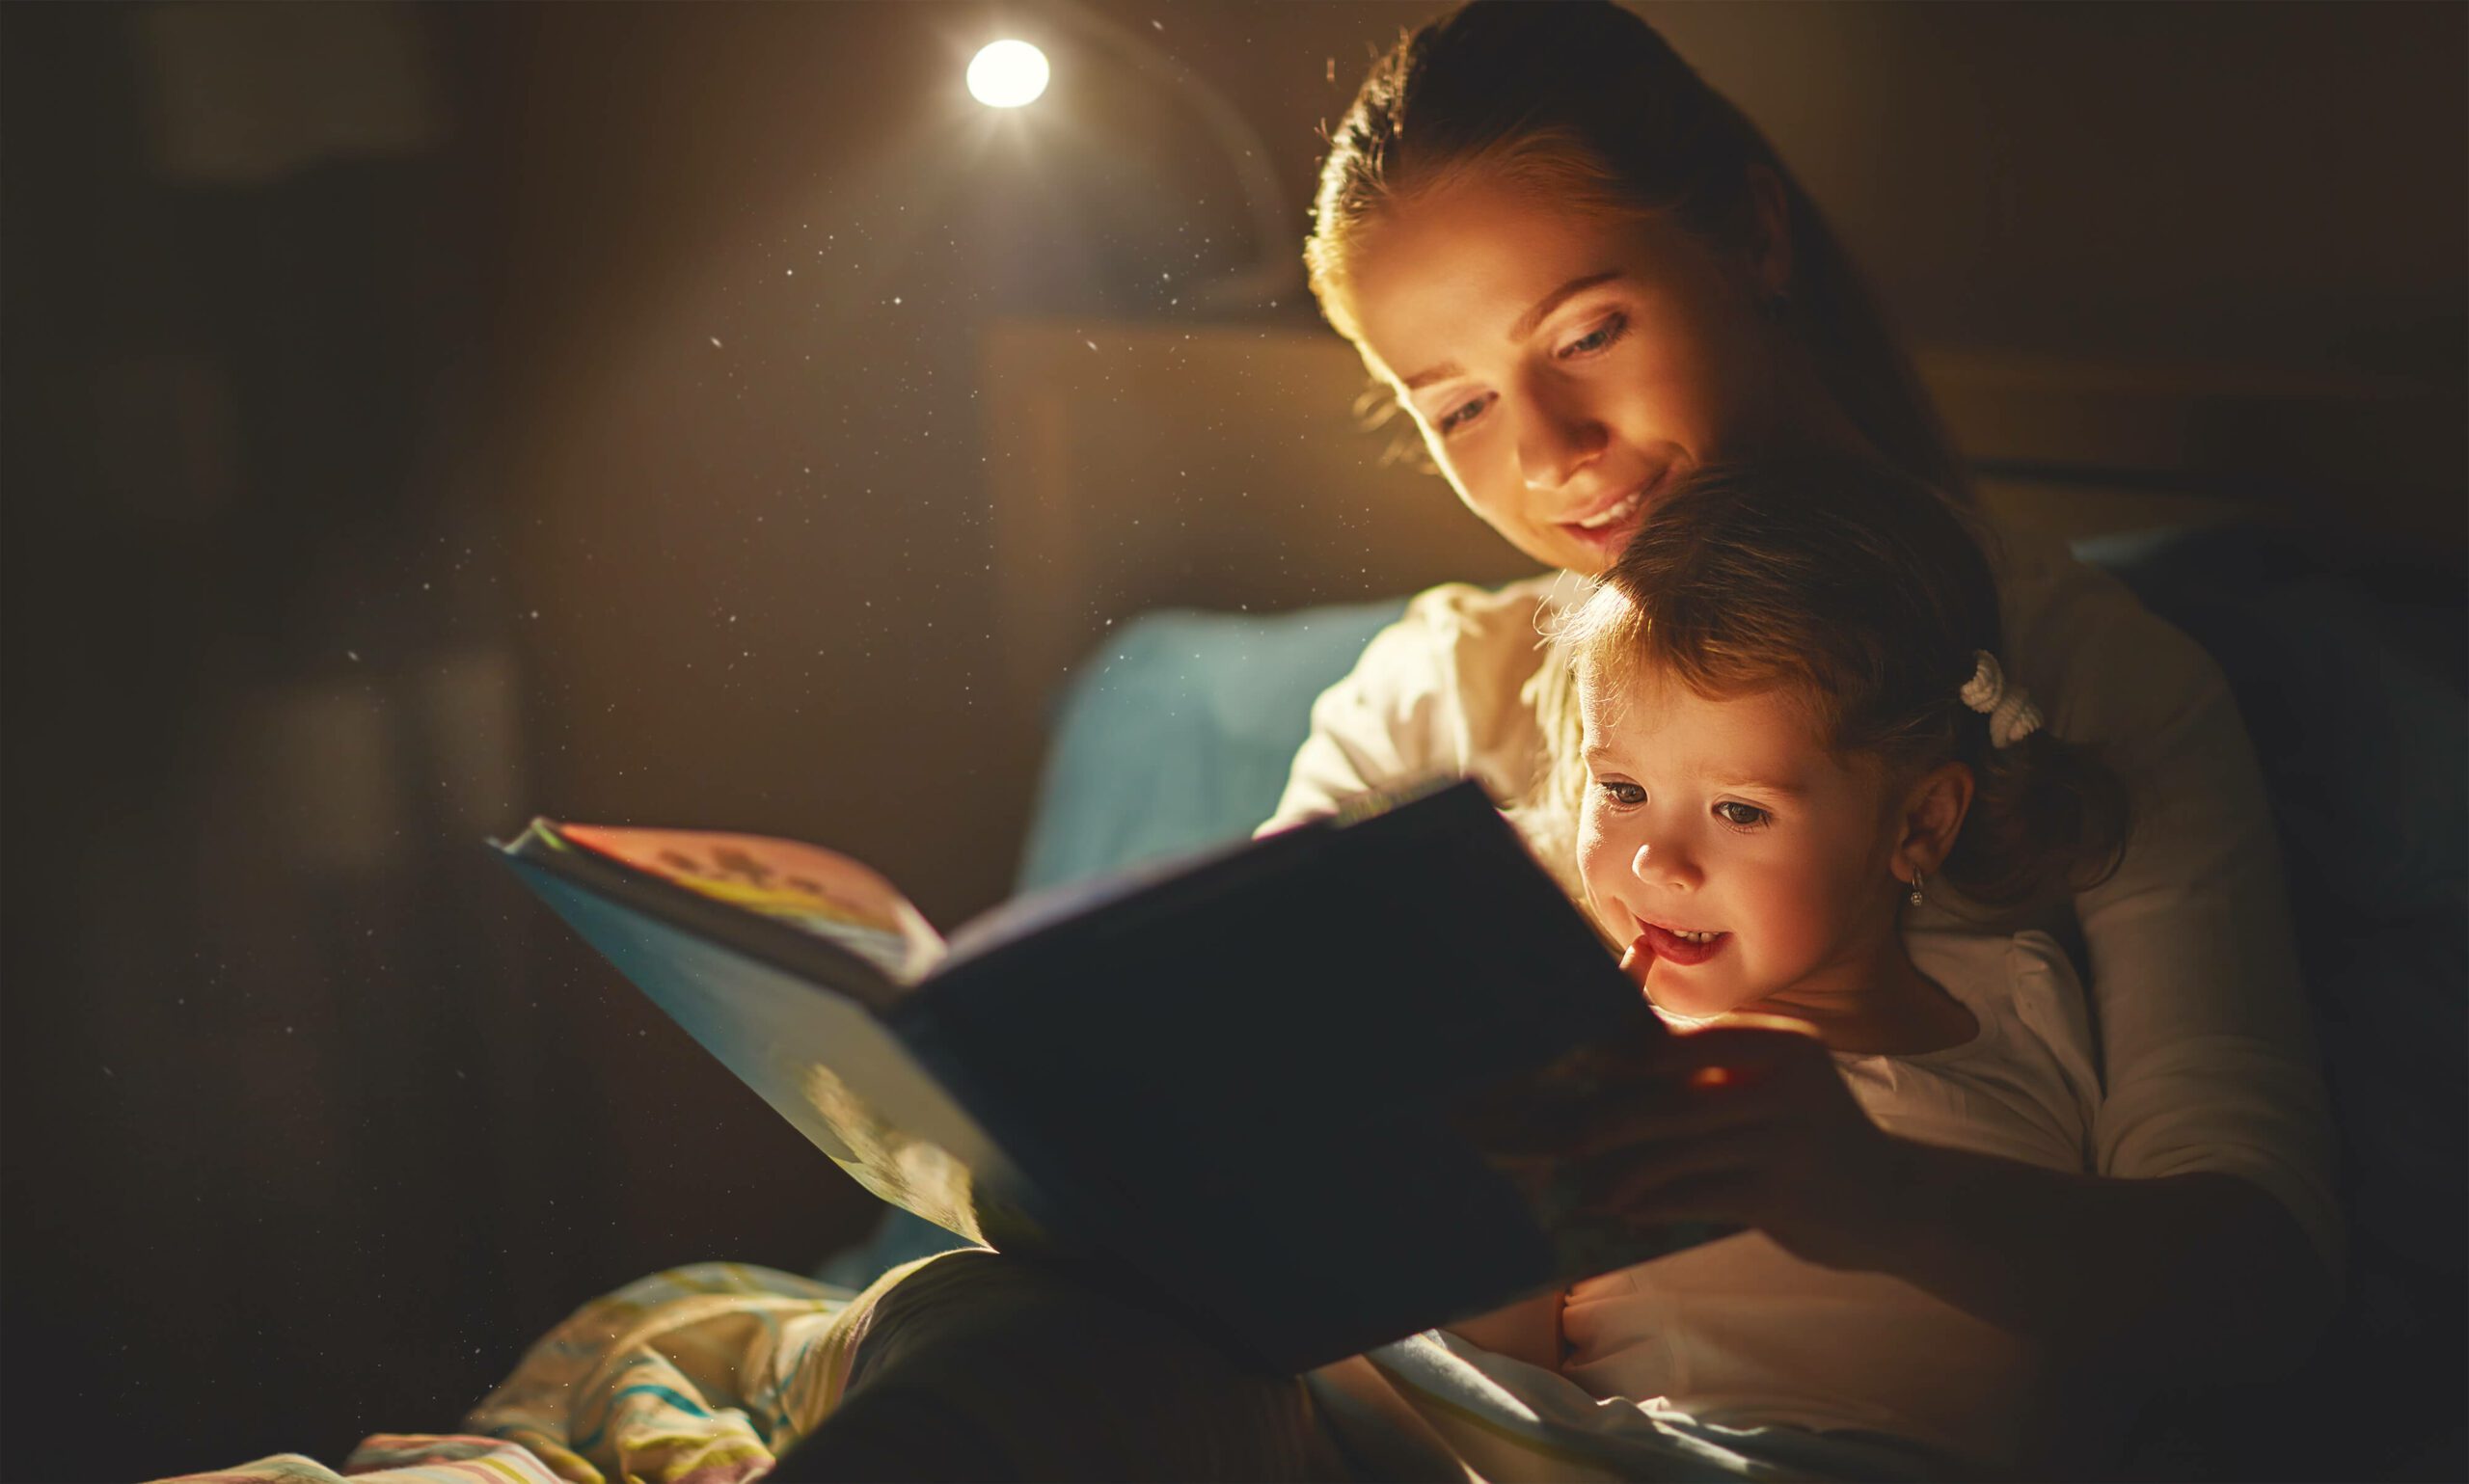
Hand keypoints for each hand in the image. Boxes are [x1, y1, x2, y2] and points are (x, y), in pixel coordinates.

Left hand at [1563, 1015, 1912, 1270]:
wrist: (1896, 1200)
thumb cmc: (1812, 1134)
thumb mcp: (1778, 1081)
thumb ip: (1712, 1065)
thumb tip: (1613, 1054)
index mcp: (1776, 1042)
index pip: (1679, 1039)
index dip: (1616, 1054)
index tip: (1565, 1068)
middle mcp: (1783, 1082)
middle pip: (1666, 1098)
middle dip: (1602, 1120)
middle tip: (1552, 1138)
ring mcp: (1784, 1139)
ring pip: (1674, 1151)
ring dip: (1619, 1172)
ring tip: (1582, 1185)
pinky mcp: (1780, 1193)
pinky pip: (1693, 1194)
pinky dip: (1650, 1203)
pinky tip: (1621, 1209)